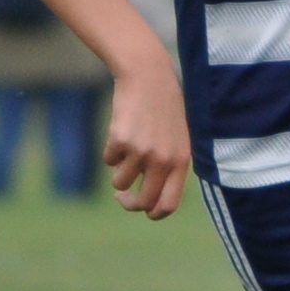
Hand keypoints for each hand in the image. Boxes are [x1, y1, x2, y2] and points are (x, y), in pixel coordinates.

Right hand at [102, 57, 191, 219]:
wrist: (148, 77)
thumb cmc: (163, 109)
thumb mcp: (176, 139)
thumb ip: (168, 167)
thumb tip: (148, 200)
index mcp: (181, 161)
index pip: (169, 204)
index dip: (154, 213)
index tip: (144, 210)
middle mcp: (162, 160)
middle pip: (143, 201)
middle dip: (129, 203)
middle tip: (122, 197)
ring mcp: (141, 151)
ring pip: (120, 182)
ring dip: (118, 172)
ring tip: (126, 149)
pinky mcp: (120, 141)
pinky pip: (109, 160)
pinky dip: (111, 151)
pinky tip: (121, 131)